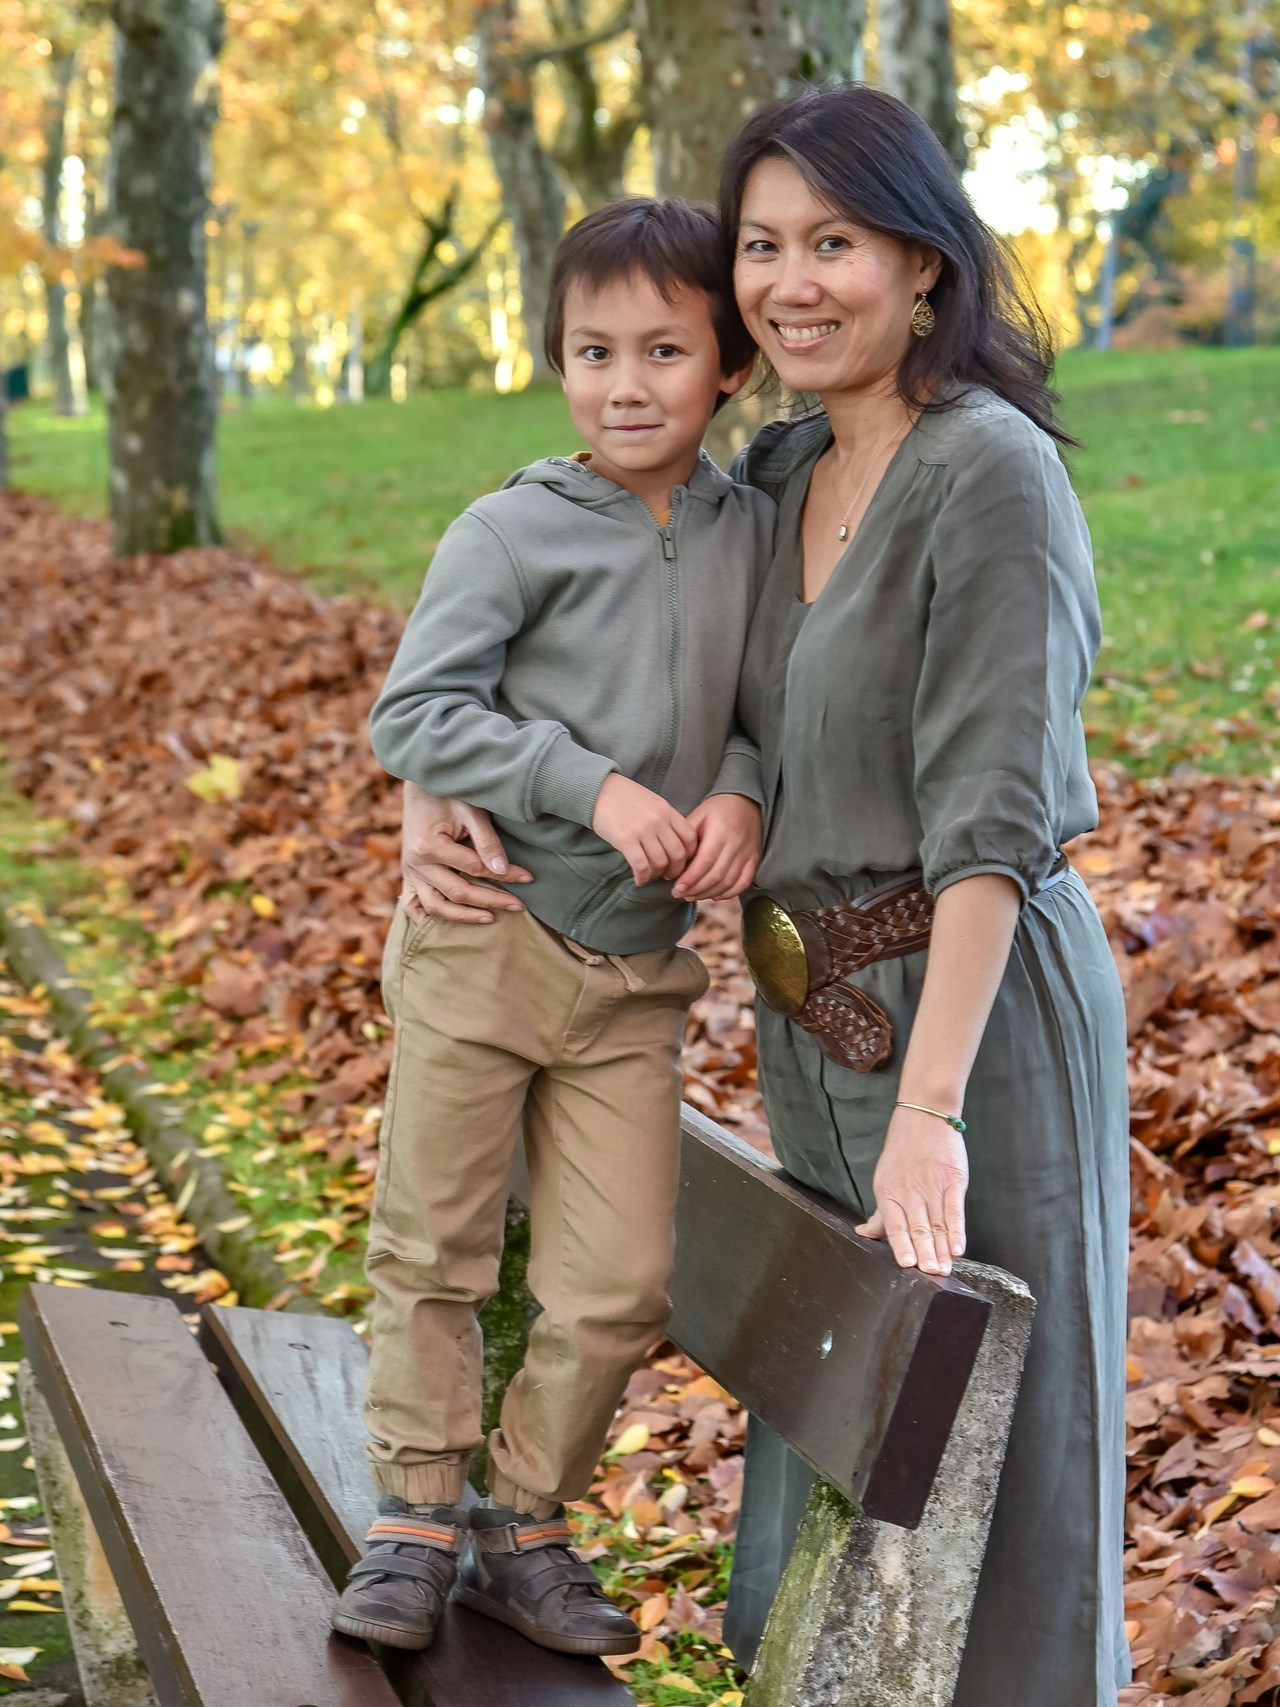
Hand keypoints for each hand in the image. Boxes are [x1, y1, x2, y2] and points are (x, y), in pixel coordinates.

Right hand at [400, 781, 531, 924]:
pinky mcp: (408, 873)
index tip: (528, 877)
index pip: (476, 869)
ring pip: (436, 905)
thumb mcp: (471, 812)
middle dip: (491, 900)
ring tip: (490, 918)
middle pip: (458, 892)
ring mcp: (409, 871)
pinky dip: (423, 916)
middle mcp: (415, 863)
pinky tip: (440, 925)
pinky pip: (412, 903)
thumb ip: (486, 842)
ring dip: (464, 916)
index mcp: (430, 846)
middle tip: (518, 906)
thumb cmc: (448, 793)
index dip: (505, 875)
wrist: (421, 781)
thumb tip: (502, 871)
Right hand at [591, 774, 697, 886]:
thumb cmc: (625, 798)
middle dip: (675, 870)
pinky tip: (639, 879)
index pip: (690, 837)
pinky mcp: (626, 840)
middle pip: (678, 854)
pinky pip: (641, 866)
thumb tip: (675, 843)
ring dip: (657, 874)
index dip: (690, 854)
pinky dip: (643, 877)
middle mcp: (659, 821)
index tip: (682, 862)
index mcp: (667, 811)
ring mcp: (643, 830)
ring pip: (660, 862)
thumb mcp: (653, 803)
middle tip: (667, 875)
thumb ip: (666, 820)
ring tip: (650, 875)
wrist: (599, 790)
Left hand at [672, 794, 761, 900]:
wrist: (745, 801)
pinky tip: (713, 895)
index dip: (691, 878)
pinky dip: (728, 893)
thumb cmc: (717, 809)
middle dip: (696, 888)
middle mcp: (736, 843)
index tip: (676, 887)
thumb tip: (675, 863)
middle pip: (716, 875)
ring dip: (709, 893)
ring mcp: (748, 853)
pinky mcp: (755, 859)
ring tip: (692, 896)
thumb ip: (687, 838)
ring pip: (729, 882)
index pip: (705, 860)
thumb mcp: (698, 815)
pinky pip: (743, 882)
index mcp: (720, 830)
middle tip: (680, 894)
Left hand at [855, 1104, 967, 1276]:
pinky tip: (958, 1247)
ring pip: (937, 1223)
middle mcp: (910, 1191)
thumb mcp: (884, 1180)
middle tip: (931, 1274)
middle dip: (925, 1253)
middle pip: (918, 1228)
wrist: (924, 1117)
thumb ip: (880, 1214)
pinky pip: (955, 1210)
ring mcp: (933, 1186)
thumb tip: (863, 1234)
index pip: (895, 1224)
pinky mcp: (953, 1181)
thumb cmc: (901, 1153)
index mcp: (889, 1192)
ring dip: (941, 1248)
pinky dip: (957, 1230)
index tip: (907, 1264)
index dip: (901, 1245)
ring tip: (945, 1268)